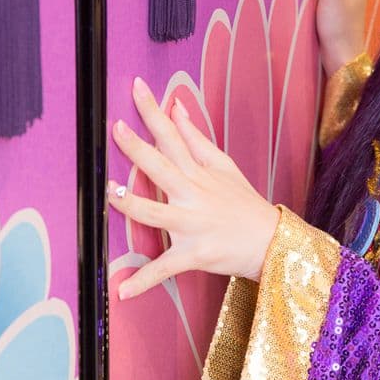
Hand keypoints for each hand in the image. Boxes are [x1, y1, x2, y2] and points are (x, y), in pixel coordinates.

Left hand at [108, 77, 279, 298]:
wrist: (270, 241)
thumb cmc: (244, 204)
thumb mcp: (224, 166)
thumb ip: (196, 138)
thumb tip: (177, 108)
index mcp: (199, 173)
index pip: (173, 136)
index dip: (154, 112)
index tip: (135, 89)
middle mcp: (194, 195)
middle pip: (161, 167)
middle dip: (137, 147)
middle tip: (117, 128)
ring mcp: (192, 225)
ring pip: (155, 212)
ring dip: (130, 205)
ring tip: (108, 193)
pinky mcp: (192, 255)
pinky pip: (165, 268)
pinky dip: (144, 280)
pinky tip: (123, 290)